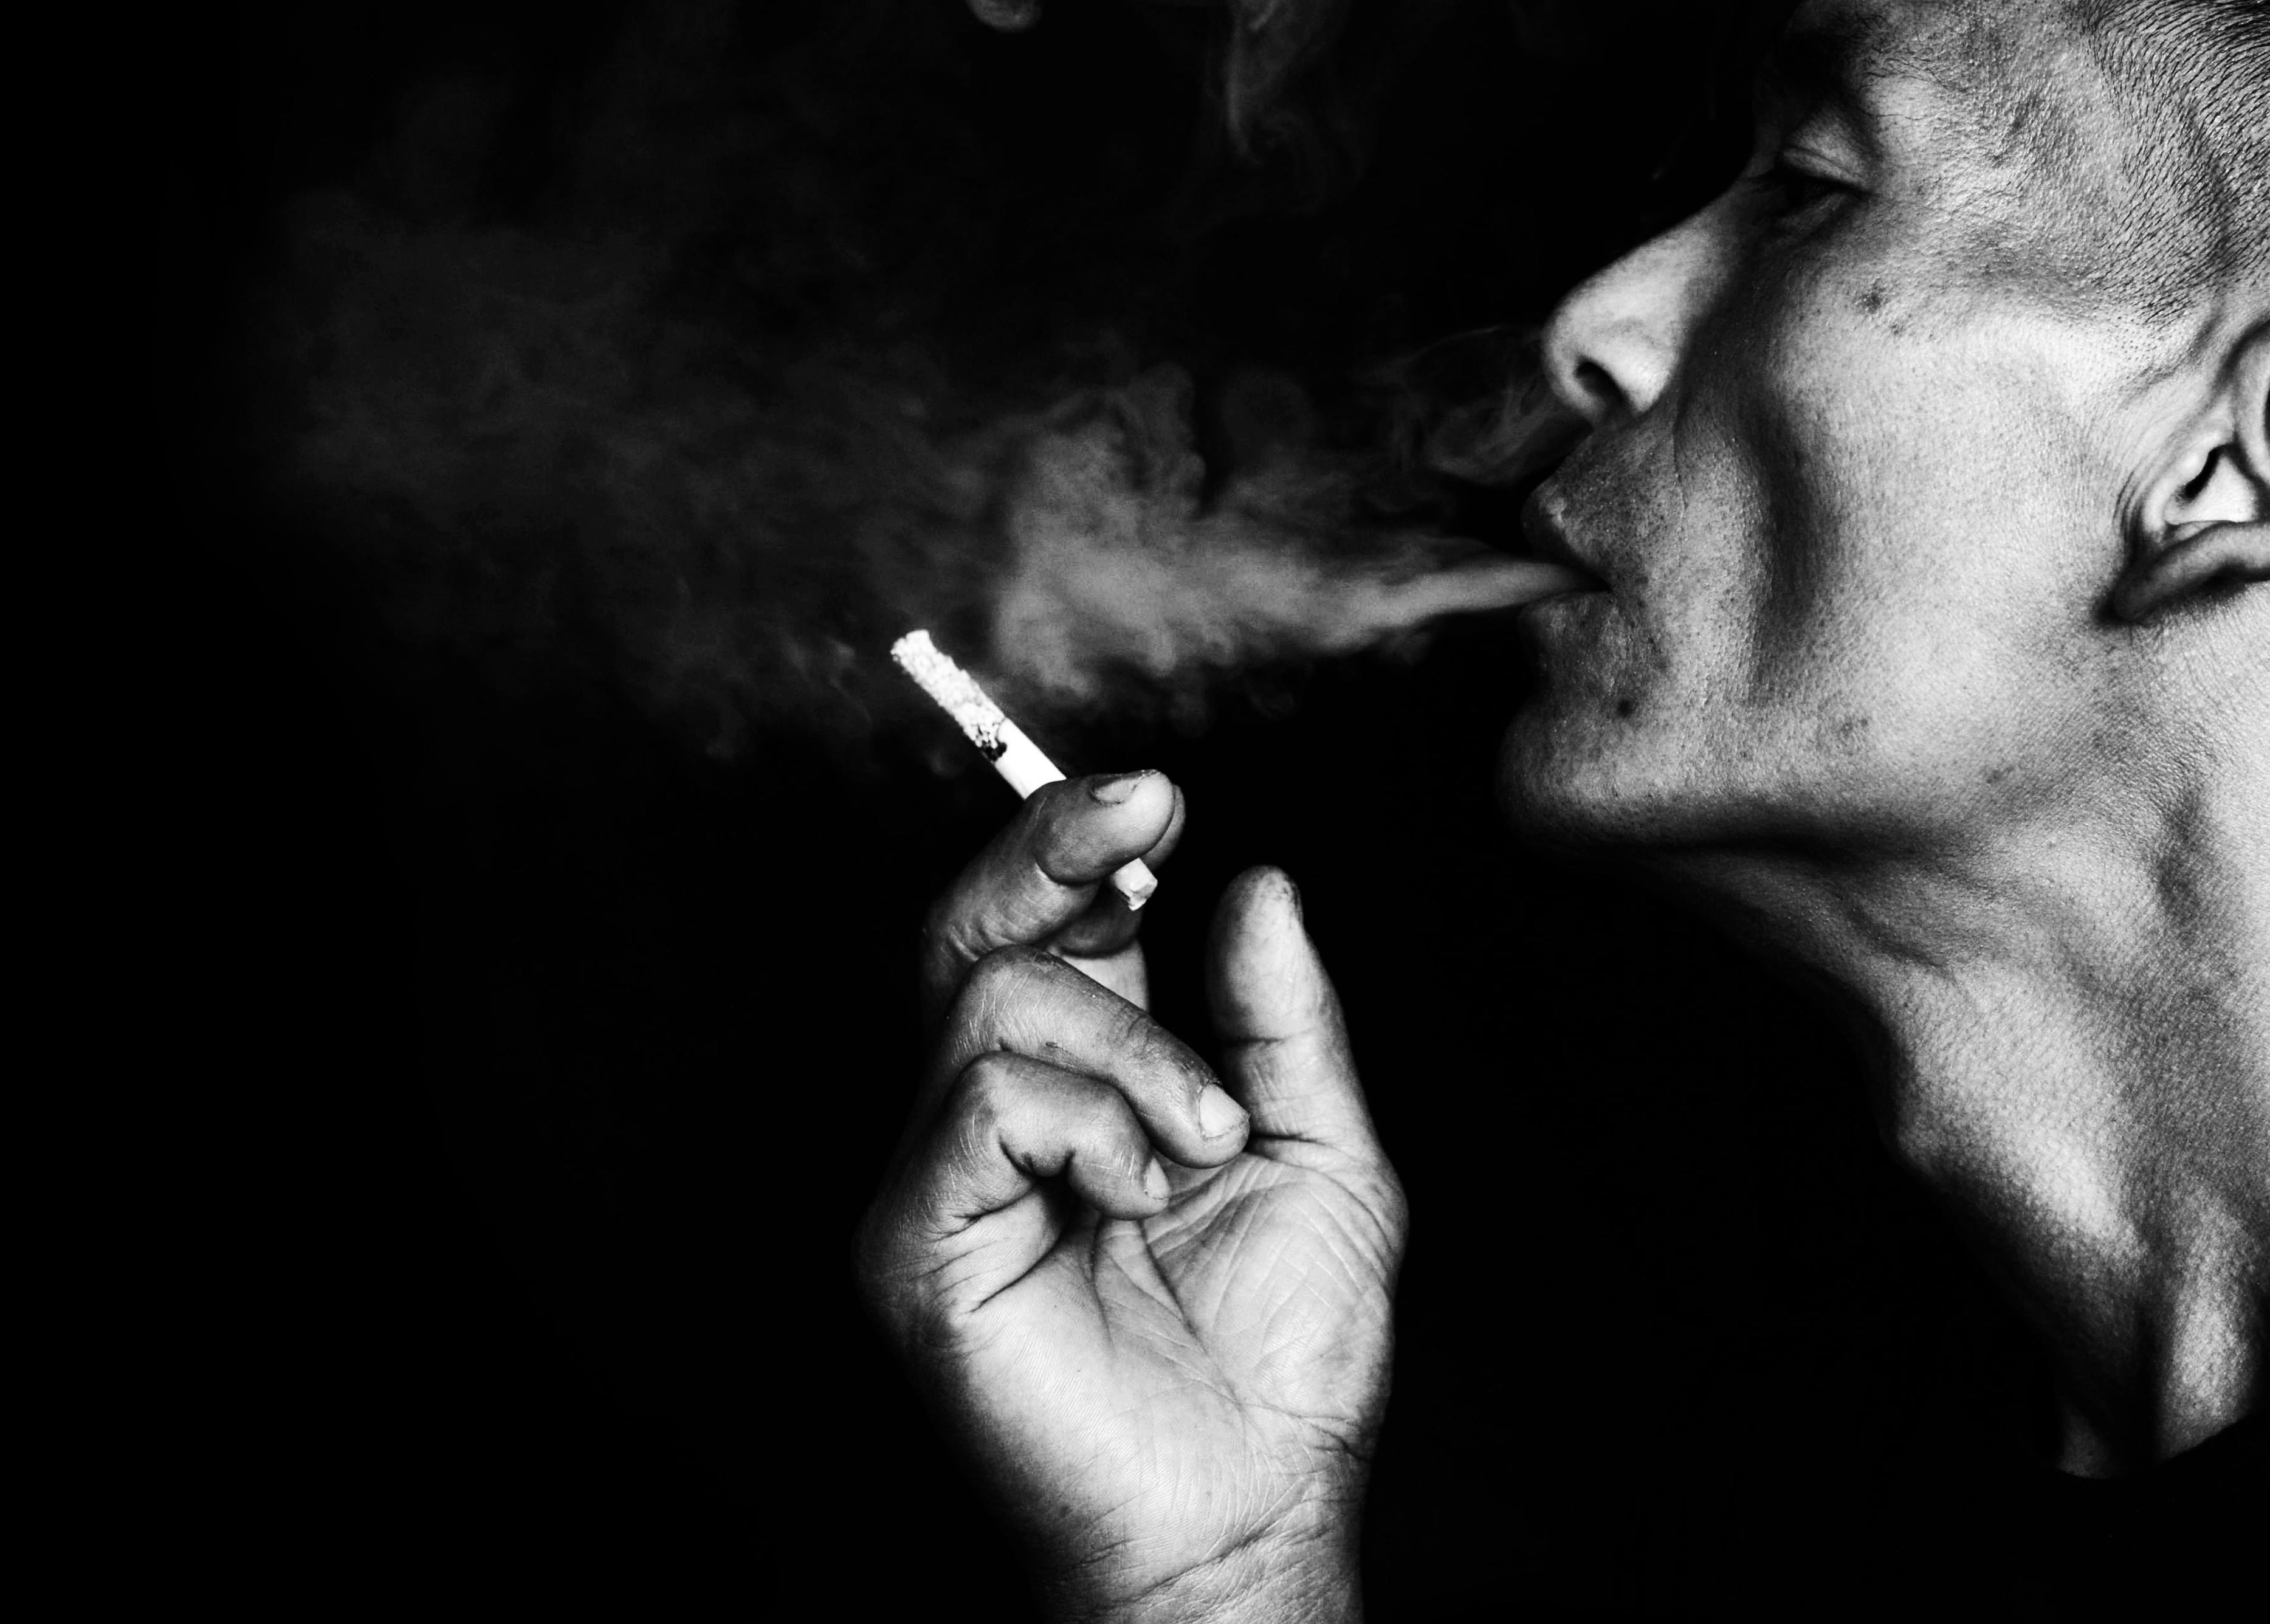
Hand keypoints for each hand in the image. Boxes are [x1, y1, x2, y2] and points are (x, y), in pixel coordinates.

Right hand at [858, 772, 1406, 1622]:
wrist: (1255, 1502)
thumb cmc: (1284, 1356)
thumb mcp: (1321, 1145)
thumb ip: (1281, 1017)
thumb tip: (1256, 881)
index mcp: (1089, 1085)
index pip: (1046, 925)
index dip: (1080, 841)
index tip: (1159, 800)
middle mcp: (1000, 1118)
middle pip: (971, 928)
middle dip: (1051, 844)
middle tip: (1146, 811)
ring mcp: (947, 1178)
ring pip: (994, 996)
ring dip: (1138, 1049)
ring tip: (1204, 1143)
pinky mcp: (915, 1243)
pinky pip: (982, 1100)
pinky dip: (1093, 1122)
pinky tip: (1145, 1192)